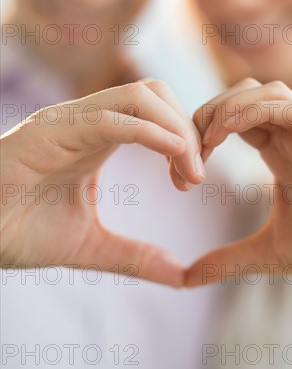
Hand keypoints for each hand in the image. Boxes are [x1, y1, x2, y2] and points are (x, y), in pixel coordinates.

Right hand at [1, 80, 204, 286]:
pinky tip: (174, 157)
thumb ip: (136, 256)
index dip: (185, 137)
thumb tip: (182, 275)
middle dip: (187, 128)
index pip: (156, 111)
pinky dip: (150, 131)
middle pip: (155, 92)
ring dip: (176, 128)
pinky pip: (111, 118)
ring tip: (188, 173)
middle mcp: (87, 121)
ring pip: (139, 95)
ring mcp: (70, 121)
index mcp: (97, 137)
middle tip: (196, 176)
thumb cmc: (19, 232)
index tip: (193, 179)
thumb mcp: (91, 246)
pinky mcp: (52, 131)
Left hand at [187, 79, 291, 288]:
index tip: (182, 167)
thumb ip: (227, 260)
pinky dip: (257, 109)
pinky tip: (230, 130)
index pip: (235, 118)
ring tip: (208, 137)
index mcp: (280, 154)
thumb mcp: (268, 253)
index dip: (203, 131)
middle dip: (210, 112)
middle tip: (189, 148)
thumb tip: (185, 279)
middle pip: (245, 94)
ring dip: (231, 106)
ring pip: (269, 91)